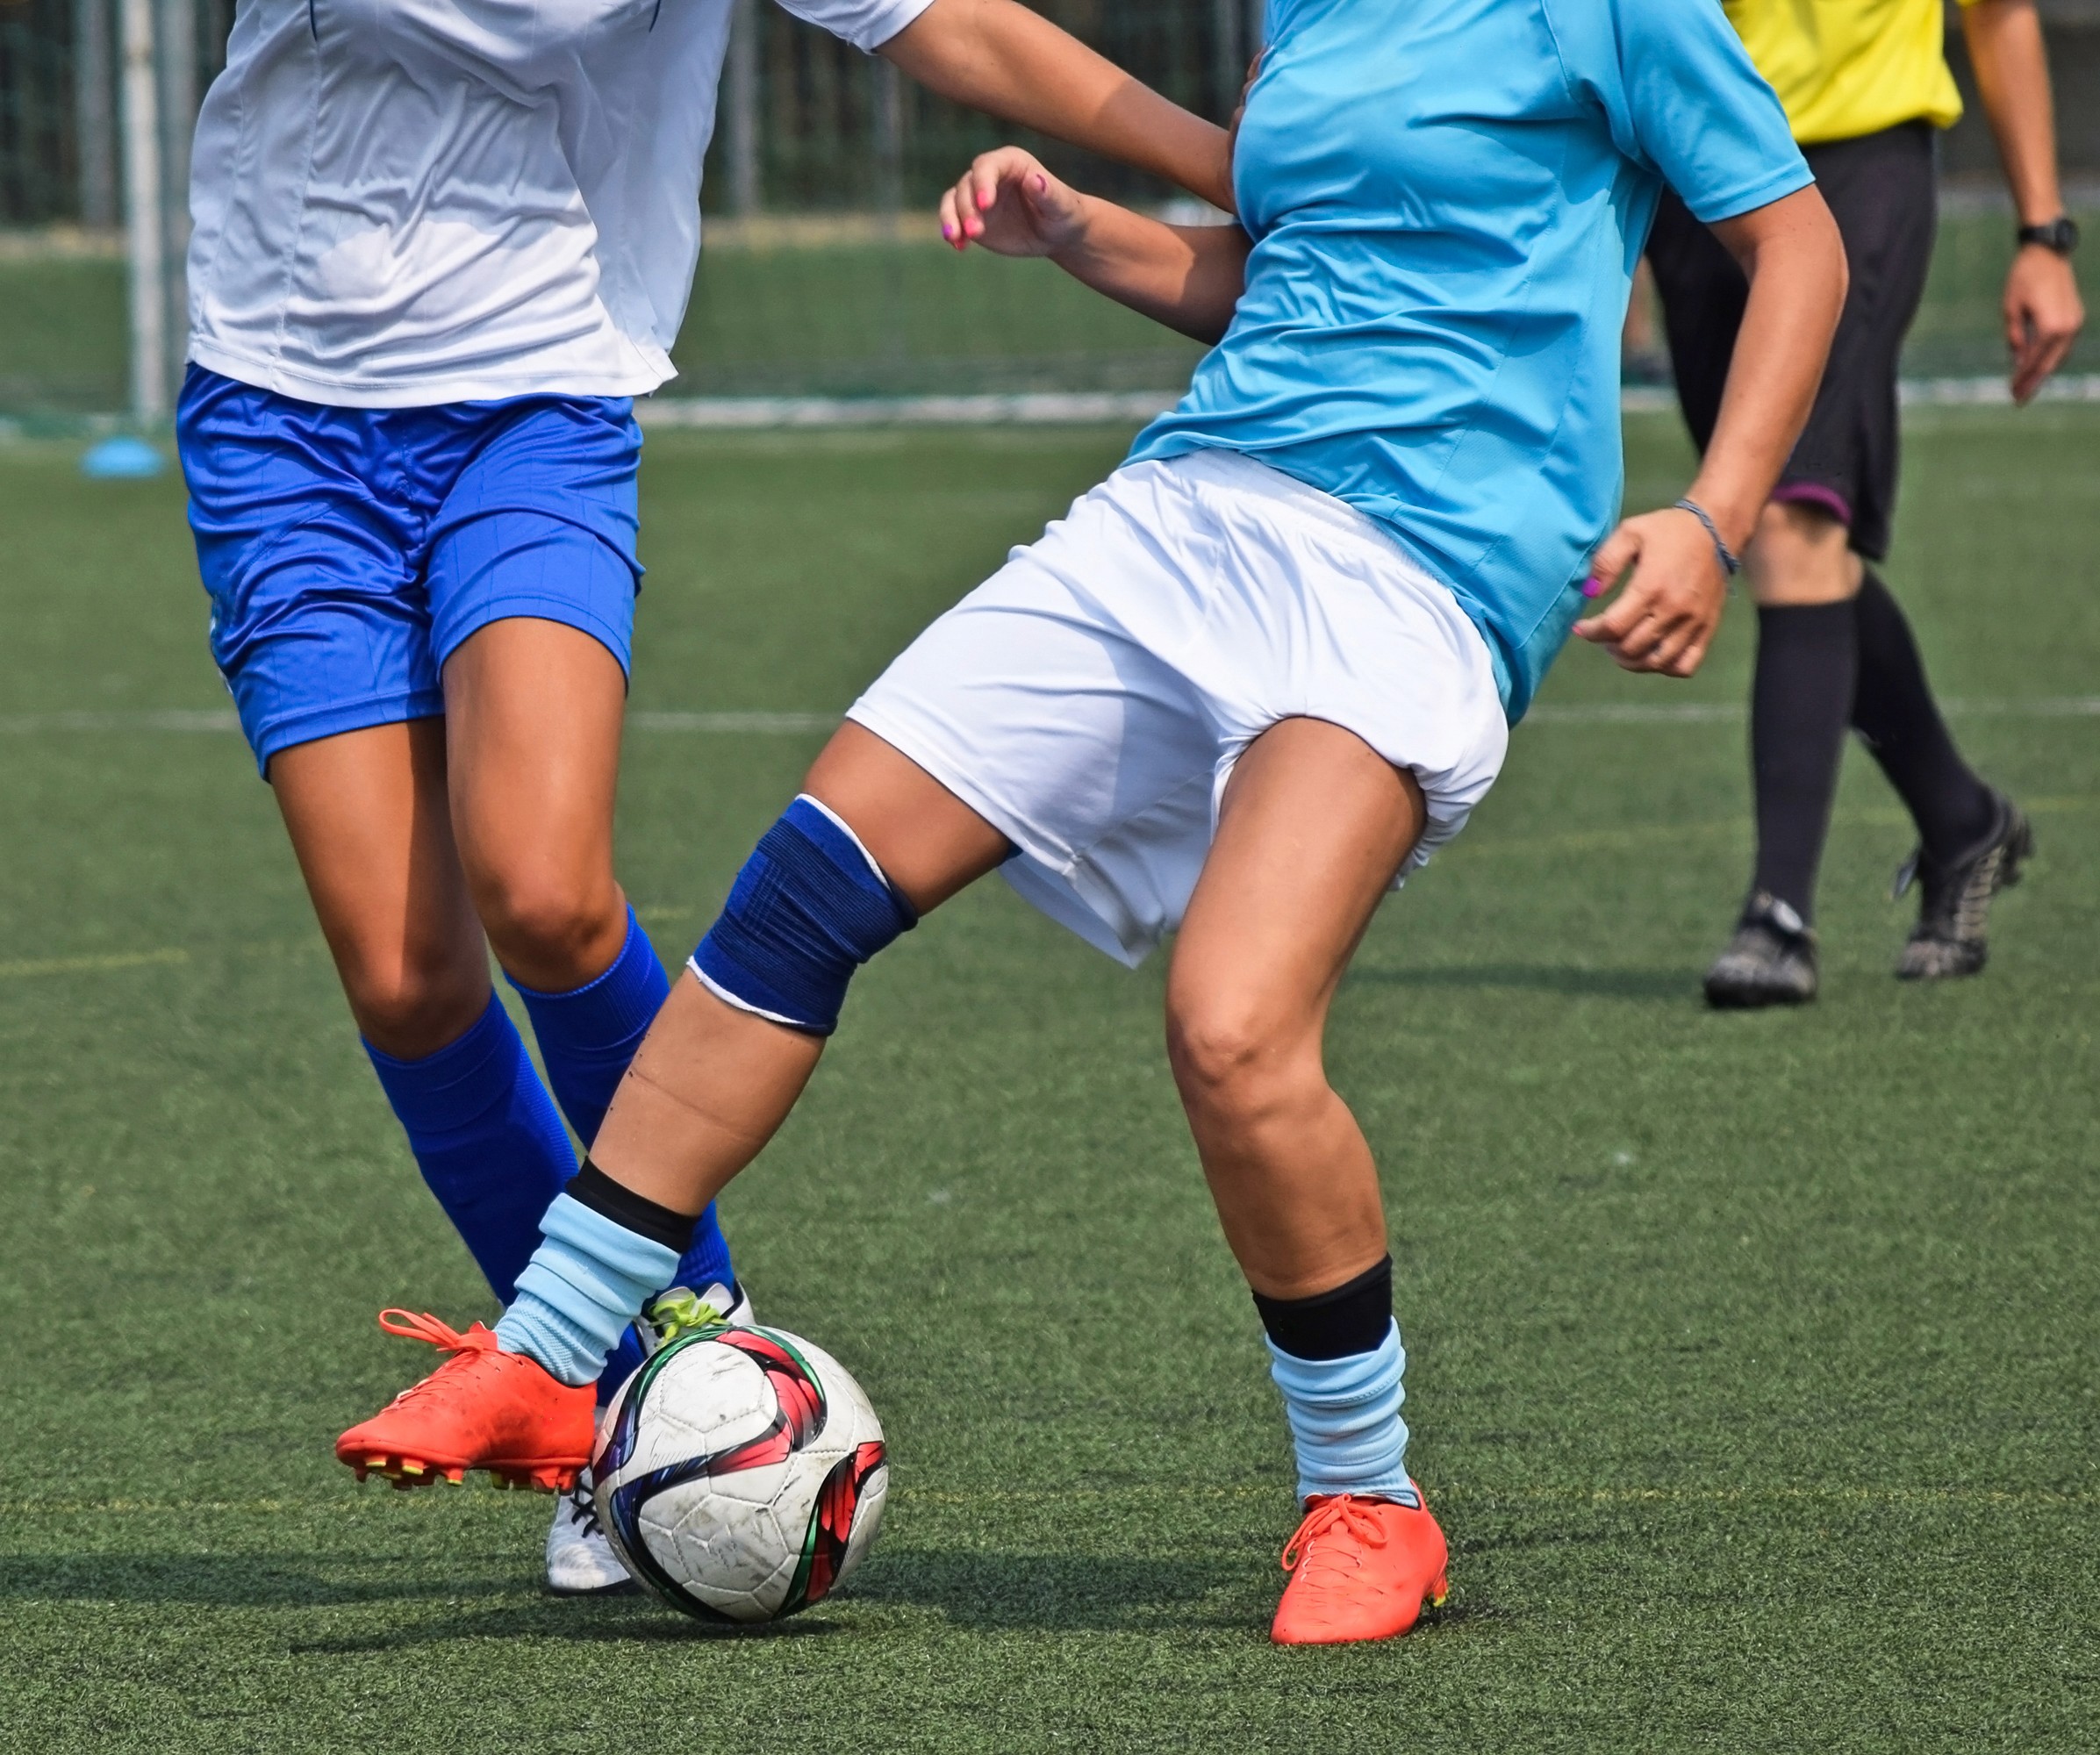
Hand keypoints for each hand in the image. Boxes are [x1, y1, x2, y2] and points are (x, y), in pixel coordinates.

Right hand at [939, 147, 1089, 257]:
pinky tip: (958, 247)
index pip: (988, 166)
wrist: (1056, 233)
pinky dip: (953, 232)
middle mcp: (990, 174)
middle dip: (967, 208)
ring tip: (956, 240)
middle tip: (976, 232)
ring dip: (952, 219)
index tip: (986, 205)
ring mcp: (978, 195)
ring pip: (953, 200)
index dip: (983, 183)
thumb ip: (1047, 193)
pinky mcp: (972, 215)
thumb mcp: (1060, 205)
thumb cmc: (1063, 213)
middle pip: (967, 184)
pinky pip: (954, 219)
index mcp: (1011, 162)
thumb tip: (1036, 180)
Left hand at [1573, 507, 1731, 676]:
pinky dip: (1664, 667)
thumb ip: (1605, 562)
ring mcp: (1693, 622)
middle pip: (1631, 648)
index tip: (1581, 628)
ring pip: (1656, 662)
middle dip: (1608, 645)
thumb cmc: (1668, 531)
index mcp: (1651, 586)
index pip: (1613, 627)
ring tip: (1621, 647)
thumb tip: (1589, 593)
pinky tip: (1651, 654)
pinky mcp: (1708, 628)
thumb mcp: (1630, 532)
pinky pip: (1685, 665)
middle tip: (1602, 634)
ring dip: (1631, 661)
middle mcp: (1674, 609)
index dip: (1591, 632)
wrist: (1716, 530)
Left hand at [2004, 244, 2083, 402]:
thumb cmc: (2024, 278)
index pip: (2033, 361)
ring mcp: (2075, 322)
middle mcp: (2067, 327)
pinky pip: (2063, 345)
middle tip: (2019, 400)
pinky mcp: (2076, 317)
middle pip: (2049, 364)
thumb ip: (2016, 337)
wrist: (2047, 253)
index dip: (2022, 379)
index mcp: (2051, 327)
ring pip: (2058, 356)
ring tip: (2027, 387)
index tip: (2011, 393)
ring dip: (2043, 372)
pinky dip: (2051, 358)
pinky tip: (2038, 367)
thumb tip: (2019, 362)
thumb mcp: (2011, 310)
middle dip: (2033, 382)